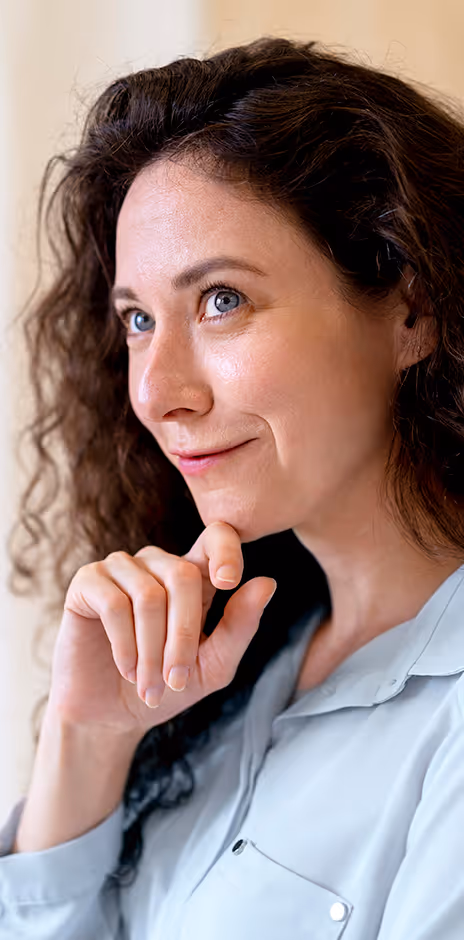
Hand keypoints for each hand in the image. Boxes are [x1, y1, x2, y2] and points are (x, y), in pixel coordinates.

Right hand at [46, 522, 275, 739]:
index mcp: (193, 575)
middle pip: (182, 576)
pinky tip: (127, 669)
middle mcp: (157, 563)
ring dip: (152, 649)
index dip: (226, 550)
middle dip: (183, 637)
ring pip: (148, 595)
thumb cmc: (167, 686)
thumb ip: (240, 626)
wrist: (112, 716)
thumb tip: (268, 582)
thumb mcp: (214, 665)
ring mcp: (120, 568)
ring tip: (149, 684)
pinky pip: (113, 603)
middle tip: (176, 681)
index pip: (216, 536)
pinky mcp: (87, 582)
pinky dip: (124, 644)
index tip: (228, 582)